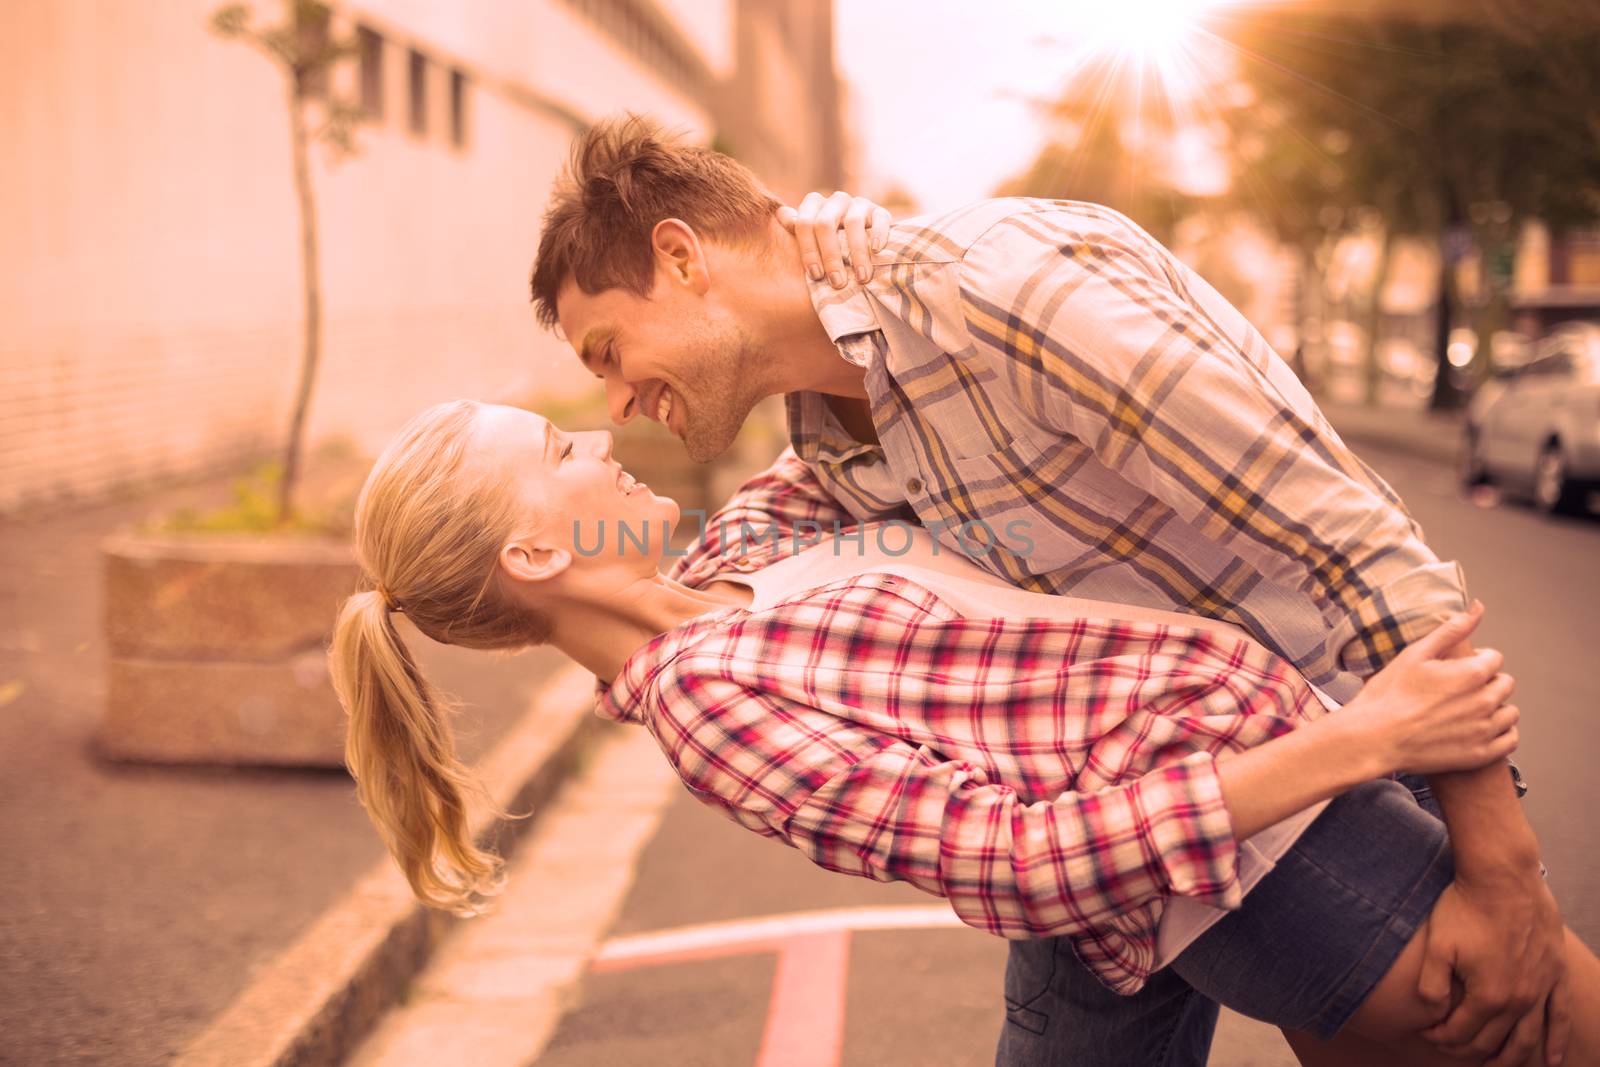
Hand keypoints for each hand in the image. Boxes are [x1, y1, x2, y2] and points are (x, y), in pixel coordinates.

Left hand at [777, 191, 891, 287]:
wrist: (862, 241)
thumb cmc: (829, 244)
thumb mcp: (810, 238)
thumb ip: (795, 228)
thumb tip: (781, 215)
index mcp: (814, 205)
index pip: (804, 223)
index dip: (808, 251)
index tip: (815, 276)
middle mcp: (835, 201)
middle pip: (825, 224)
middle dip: (830, 256)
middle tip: (837, 282)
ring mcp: (858, 204)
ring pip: (854, 222)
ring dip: (857, 253)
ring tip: (861, 277)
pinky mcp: (880, 211)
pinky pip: (880, 218)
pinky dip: (878, 234)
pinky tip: (876, 251)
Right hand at [1343, 601, 1519, 775]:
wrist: (1373, 738)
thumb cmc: (1390, 693)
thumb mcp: (1416, 653)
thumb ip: (1452, 630)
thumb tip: (1478, 607)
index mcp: (1472, 673)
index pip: (1494, 658)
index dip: (1476, 659)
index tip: (1457, 668)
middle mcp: (1485, 701)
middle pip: (1504, 684)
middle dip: (1487, 682)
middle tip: (1459, 690)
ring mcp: (1484, 730)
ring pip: (1510, 712)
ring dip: (1496, 708)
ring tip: (1468, 710)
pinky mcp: (1480, 754)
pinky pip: (1509, 740)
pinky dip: (1500, 733)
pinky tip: (1478, 729)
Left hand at [1418, 874, 1571, 1065]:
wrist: (1503, 876)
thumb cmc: (1465, 907)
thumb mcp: (1437, 946)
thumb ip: (1432, 986)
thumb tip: (1434, 1013)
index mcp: (1488, 996)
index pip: (1461, 1032)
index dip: (1440, 1037)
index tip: (1426, 1032)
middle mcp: (1519, 1000)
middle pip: (1492, 1040)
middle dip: (1466, 1048)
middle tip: (1449, 1046)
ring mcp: (1541, 989)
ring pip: (1527, 1038)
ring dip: (1510, 1057)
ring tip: (1494, 1066)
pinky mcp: (1556, 974)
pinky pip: (1559, 1016)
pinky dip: (1556, 1041)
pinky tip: (1553, 1060)